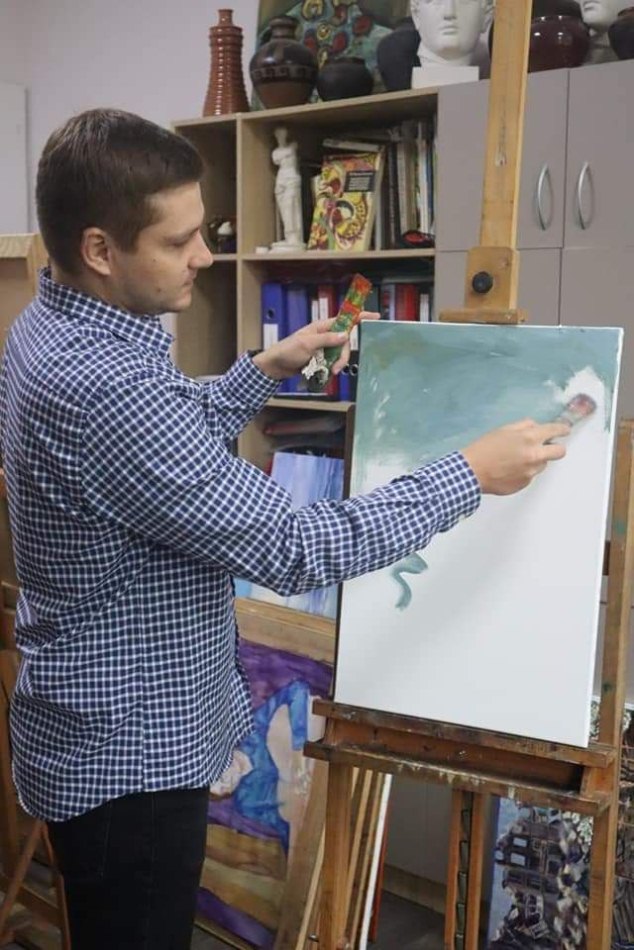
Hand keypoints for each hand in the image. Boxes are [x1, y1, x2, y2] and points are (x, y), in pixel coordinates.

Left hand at [252, 311, 379, 379]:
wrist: (276, 366)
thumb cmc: (288, 350)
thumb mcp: (307, 344)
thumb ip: (327, 339)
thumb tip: (346, 335)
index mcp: (322, 327)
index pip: (344, 319)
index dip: (360, 316)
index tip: (375, 316)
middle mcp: (325, 335)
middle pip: (345, 342)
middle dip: (343, 355)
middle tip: (336, 368)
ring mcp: (323, 348)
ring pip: (340, 354)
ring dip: (338, 364)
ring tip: (330, 373)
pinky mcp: (321, 359)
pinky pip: (333, 362)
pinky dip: (332, 368)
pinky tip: (327, 374)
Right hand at [462, 419, 569, 494]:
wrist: (472, 471)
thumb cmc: (484, 449)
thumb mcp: (503, 430)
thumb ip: (523, 427)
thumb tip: (535, 427)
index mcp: (529, 438)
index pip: (555, 431)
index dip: (562, 430)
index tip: (564, 430)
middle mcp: (534, 455)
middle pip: (559, 452)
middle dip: (556, 448)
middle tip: (547, 447)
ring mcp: (531, 472)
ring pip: (543, 464)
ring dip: (536, 460)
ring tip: (516, 460)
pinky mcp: (525, 484)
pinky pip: (531, 475)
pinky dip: (524, 472)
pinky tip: (509, 470)